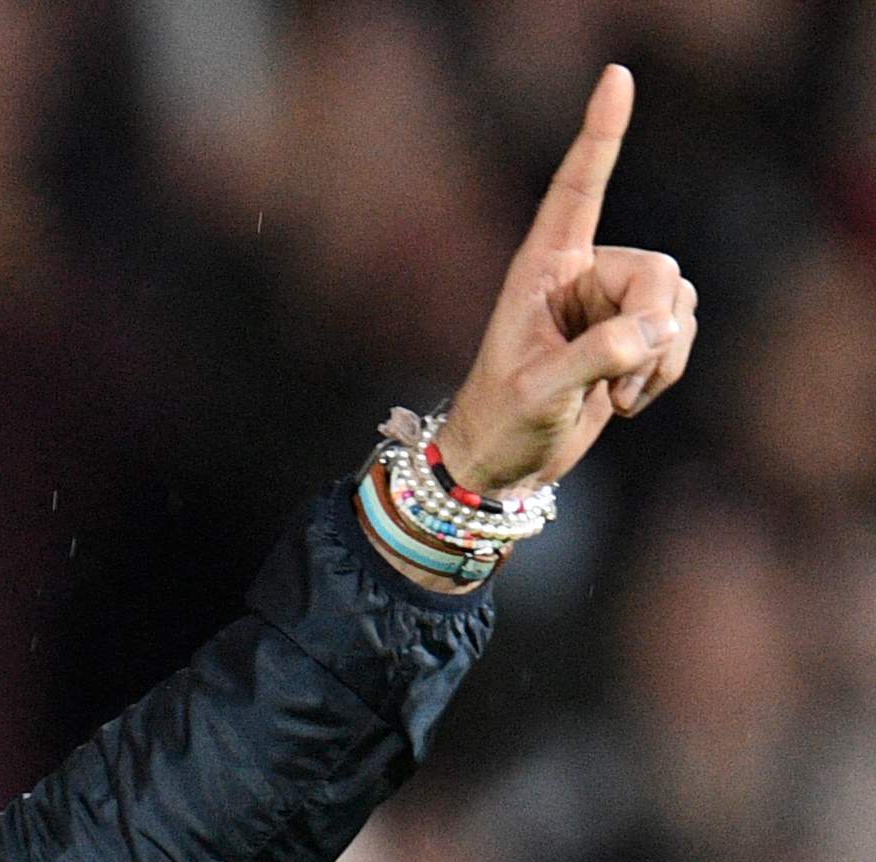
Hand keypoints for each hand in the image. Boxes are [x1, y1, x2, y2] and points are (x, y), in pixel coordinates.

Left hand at [434, 66, 697, 500]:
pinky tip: (624, 398)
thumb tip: (650, 333)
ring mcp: (611, 303)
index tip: (616, 76)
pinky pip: (682, 334)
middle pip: (658, 272)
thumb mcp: (536, 392)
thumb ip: (591, 358)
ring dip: (660, 357)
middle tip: (618, 377)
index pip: (578, 188)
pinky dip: (665, 371)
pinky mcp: (634, 335)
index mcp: (542, 267)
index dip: (600, 133)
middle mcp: (581, 274)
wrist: (503, 463)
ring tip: (612, 393)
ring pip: (679, 304)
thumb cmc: (501, 422)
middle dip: (652, 329)